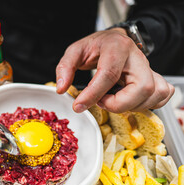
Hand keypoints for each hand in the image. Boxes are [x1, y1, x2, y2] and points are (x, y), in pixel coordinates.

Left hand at [56, 28, 174, 112]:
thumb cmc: (96, 46)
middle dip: (119, 103)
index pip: (108, 74)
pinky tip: (128, 101)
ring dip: (131, 106)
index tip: (79, 106)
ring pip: (154, 94)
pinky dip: (146, 104)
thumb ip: (65, 68)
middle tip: (102, 101)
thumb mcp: (75, 51)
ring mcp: (148, 68)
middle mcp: (137, 57)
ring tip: (112, 100)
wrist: (114, 39)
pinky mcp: (154, 77)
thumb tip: (62, 88)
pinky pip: (161, 96)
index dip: (93, 94)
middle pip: (142, 87)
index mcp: (116, 47)